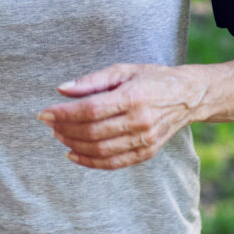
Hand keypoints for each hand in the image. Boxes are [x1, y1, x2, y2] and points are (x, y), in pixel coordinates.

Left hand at [38, 64, 206, 169]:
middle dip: (65, 129)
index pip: (90, 110)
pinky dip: (89, 162)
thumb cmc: (152, 79)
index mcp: (133, 97)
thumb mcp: (124, 70)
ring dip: (73, 145)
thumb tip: (62, 90)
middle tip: (49, 124)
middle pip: (92, 132)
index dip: (64, 114)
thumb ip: (93, 80)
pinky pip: (112, 163)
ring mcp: (144, 140)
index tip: (44, 113)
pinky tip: (73, 153)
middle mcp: (140, 121)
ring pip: (99, 151)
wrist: (188, 96)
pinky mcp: (146, 153)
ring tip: (59, 136)